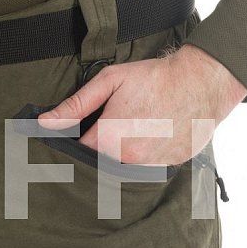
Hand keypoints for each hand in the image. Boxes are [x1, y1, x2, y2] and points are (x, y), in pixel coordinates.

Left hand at [38, 45, 246, 165]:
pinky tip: (151, 135)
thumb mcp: (110, 82)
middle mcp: (128, 160)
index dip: (76, 141)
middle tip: (114, 125)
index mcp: (108, 140)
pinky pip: (145, 169)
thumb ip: (75, 105)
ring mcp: (150, 167)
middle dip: (99, 149)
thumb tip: (44, 122)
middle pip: (99, 164)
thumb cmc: (154, 78)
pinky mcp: (168, 167)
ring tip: (135, 127)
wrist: (202, 82)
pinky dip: (143, 157)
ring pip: (122, 168)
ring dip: (121, 155)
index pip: (77, 153)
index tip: (82, 130)